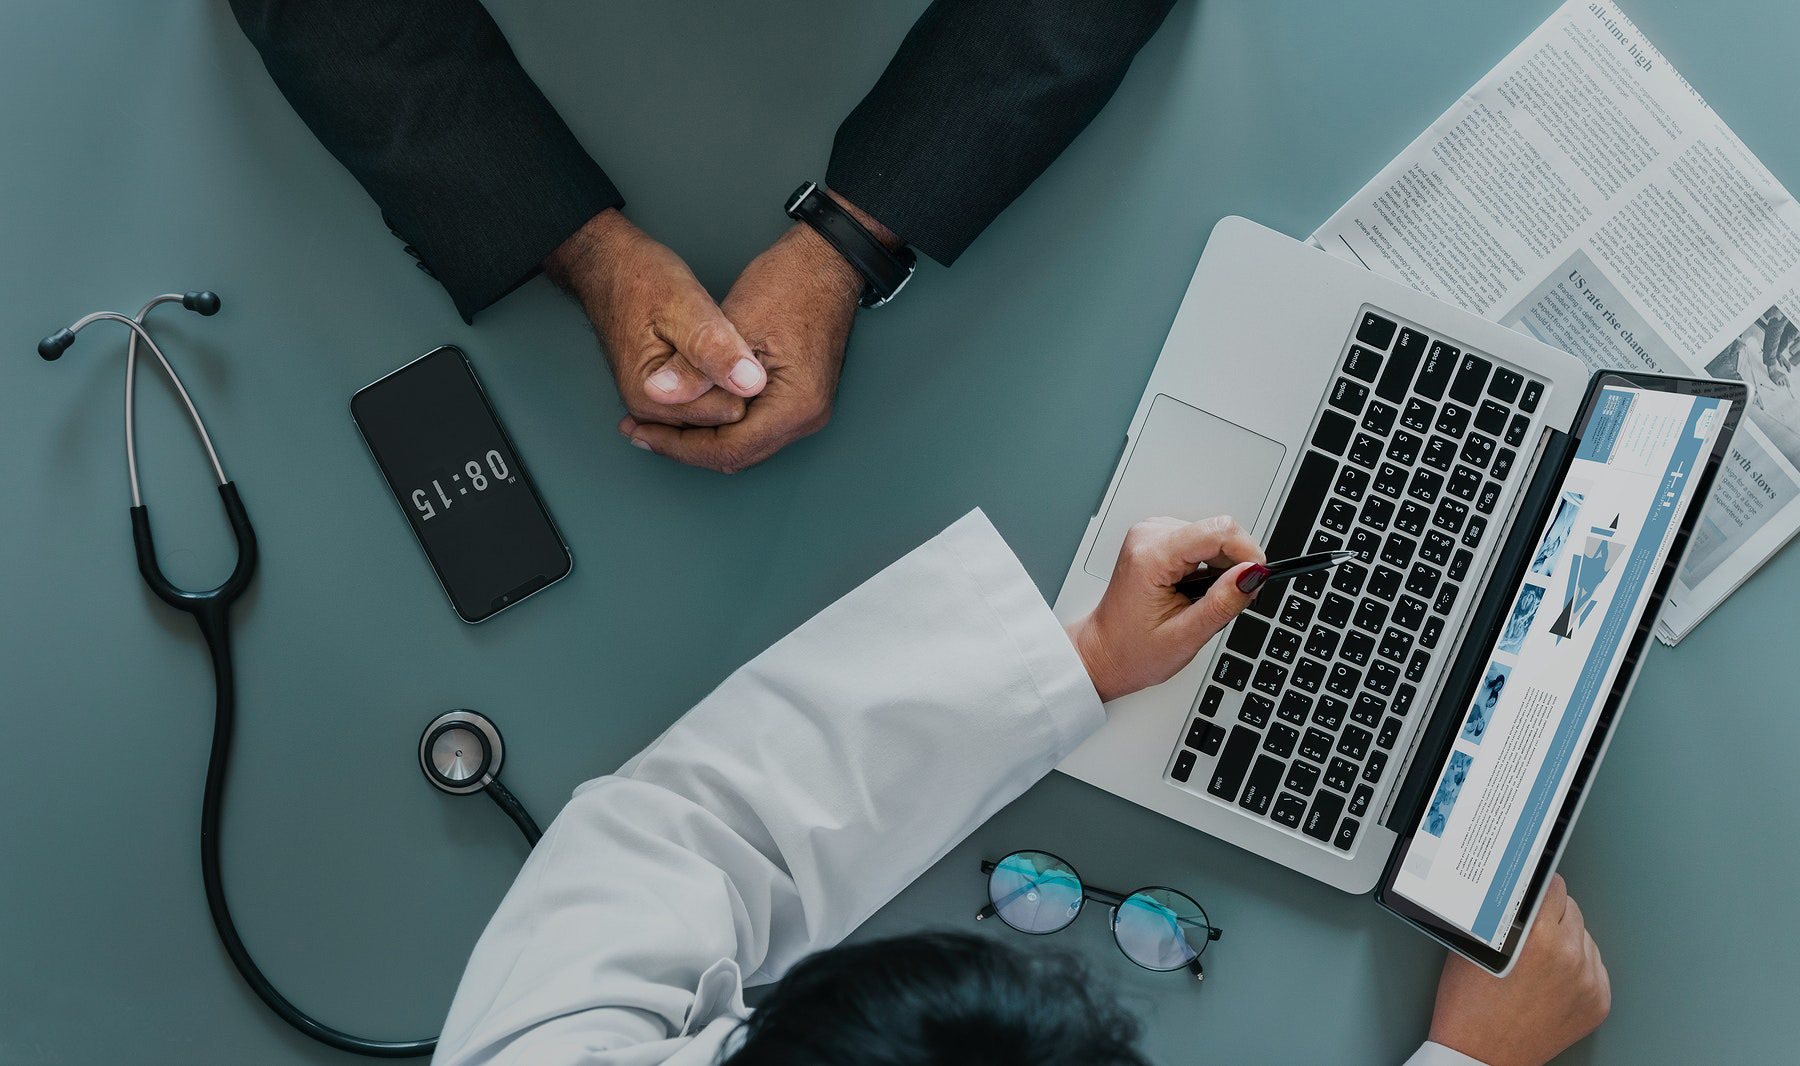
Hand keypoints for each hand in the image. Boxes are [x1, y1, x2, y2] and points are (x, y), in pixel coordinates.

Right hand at [545, 208, 766, 427]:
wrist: (609, 269)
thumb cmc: (641, 281)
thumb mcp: (684, 304)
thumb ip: (714, 347)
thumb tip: (750, 384)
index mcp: (654, 399)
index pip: (732, 411)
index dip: (741, 376)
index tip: (728, 340)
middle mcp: (651, 415)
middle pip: (725, 417)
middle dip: (733, 382)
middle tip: (717, 340)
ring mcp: (656, 411)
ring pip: (718, 413)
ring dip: (723, 382)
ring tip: (708, 346)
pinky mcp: (662, 401)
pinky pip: (706, 405)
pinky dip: (712, 384)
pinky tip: (704, 357)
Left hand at [619, 220, 860, 470]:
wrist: (827, 262)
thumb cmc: (790, 283)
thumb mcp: (734, 323)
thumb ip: (696, 368)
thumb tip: (659, 395)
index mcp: (795, 406)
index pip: (728, 450)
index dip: (678, 446)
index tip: (641, 432)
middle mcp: (807, 418)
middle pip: (737, 455)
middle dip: (685, 446)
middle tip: (639, 430)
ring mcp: (807, 411)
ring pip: (744, 444)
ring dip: (701, 437)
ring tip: (657, 420)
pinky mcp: (800, 399)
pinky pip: (754, 426)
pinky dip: (720, 422)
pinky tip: (692, 406)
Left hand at [1065, 517, 1267, 702]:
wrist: (1104, 652)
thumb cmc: (1132, 650)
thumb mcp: (1186, 636)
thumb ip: (1223, 603)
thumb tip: (1253, 574)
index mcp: (1151, 556)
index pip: (1219, 531)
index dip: (1248, 554)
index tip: (1257, 580)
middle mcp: (1149, 536)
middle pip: (1218, 531)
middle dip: (1234, 566)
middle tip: (1224, 602)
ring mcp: (1152, 535)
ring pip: (1213, 536)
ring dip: (1220, 568)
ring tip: (1201, 601)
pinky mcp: (1158, 540)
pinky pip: (1201, 542)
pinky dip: (1208, 566)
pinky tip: (1193, 590)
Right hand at [1428, 874, 1611, 1065]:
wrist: (1481, 1055)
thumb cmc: (1469, 1005)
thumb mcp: (1474, 945)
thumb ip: (1499, 913)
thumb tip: (1515, 890)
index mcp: (1537, 937)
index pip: (1552, 885)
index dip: (1538, 884)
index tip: (1534, 885)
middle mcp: (1569, 956)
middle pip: (1571, 908)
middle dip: (1550, 912)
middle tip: (1528, 927)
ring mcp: (1588, 982)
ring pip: (1584, 936)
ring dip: (1566, 938)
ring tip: (1538, 956)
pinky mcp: (1599, 1002)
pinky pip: (1594, 966)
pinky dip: (1577, 966)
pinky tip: (1551, 976)